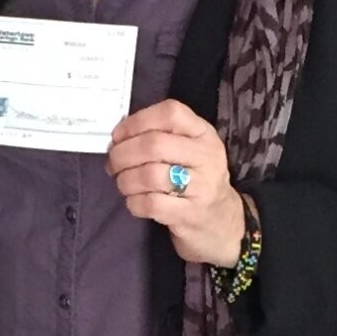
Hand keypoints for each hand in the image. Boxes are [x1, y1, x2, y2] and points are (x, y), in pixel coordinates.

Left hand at [105, 100, 243, 265]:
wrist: (223, 222)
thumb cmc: (196, 179)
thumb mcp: (190, 150)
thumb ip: (161, 136)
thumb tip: (117, 137)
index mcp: (204, 133)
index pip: (171, 113)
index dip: (137, 121)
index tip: (118, 136)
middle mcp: (207, 156)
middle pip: (154, 144)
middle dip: (122, 154)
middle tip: (113, 164)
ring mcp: (201, 187)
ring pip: (149, 175)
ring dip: (125, 179)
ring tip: (123, 183)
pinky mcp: (190, 214)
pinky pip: (151, 203)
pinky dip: (133, 202)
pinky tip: (134, 201)